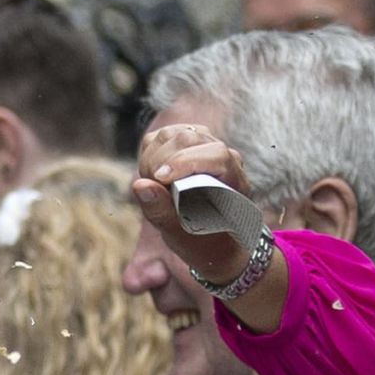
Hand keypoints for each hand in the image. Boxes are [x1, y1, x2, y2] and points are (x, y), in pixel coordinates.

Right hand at [132, 122, 255, 286]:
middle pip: (188, 139)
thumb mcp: (181, 235)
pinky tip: (152, 175)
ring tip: (154, 184)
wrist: (211, 239)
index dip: (185, 162)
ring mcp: (206, 147)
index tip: (160, 178)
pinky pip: (163, 137)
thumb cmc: (202, 240)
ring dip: (153, 157)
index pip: (216, 155)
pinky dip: (150, 153)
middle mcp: (224, 157)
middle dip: (160, 162)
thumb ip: (161, 210)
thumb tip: (139, 186)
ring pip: (173, 134)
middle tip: (152, 188)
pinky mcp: (187, 145)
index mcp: (234, 180)